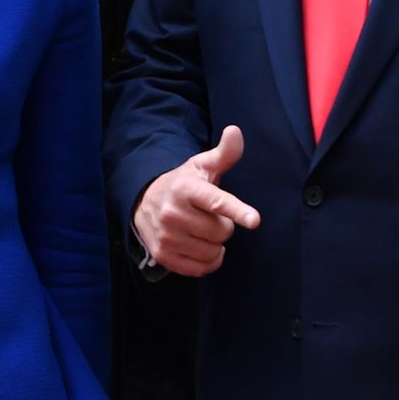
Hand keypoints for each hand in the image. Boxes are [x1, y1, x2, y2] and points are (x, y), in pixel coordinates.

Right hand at [132, 125, 261, 276]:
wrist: (143, 202)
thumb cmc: (183, 184)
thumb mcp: (202, 166)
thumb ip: (224, 153)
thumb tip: (235, 131)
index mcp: (186, 188)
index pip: (217, 201)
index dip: (238, 211)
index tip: (255, 220)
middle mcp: (173, 212)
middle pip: (221, 231)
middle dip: (223, 226)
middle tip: (210, 216)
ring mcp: (166, 236)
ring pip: (212, 251)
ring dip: (215, 244)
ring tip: (201, 230)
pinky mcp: (163, 255)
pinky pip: (200, 268)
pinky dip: (207, 260)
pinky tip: (199, 246)